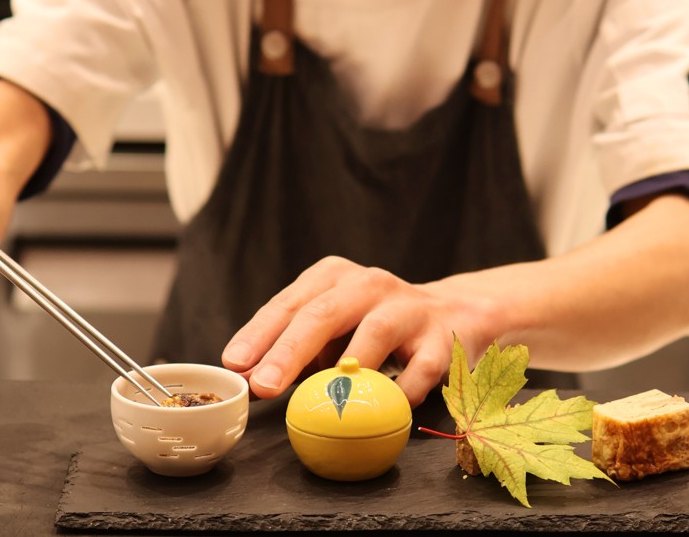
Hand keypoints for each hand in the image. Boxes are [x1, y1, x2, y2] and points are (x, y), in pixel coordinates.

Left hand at [221, 255, 492, 407]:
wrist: (453, 314)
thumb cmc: (373, 325)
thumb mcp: (331, 326)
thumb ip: (291, 347)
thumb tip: (247, 377)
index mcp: (334, 276)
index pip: (291, 303)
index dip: (259, 334)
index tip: (234, 364)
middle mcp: (369, 284)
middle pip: (325, 313)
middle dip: (290, 350)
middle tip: (264, 386)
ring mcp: (408, 308)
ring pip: (375, 333)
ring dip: (347, 369)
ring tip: (323, 398)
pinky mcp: (440, 339)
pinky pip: (419, 370)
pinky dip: (400, 393)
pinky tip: (384, 412)